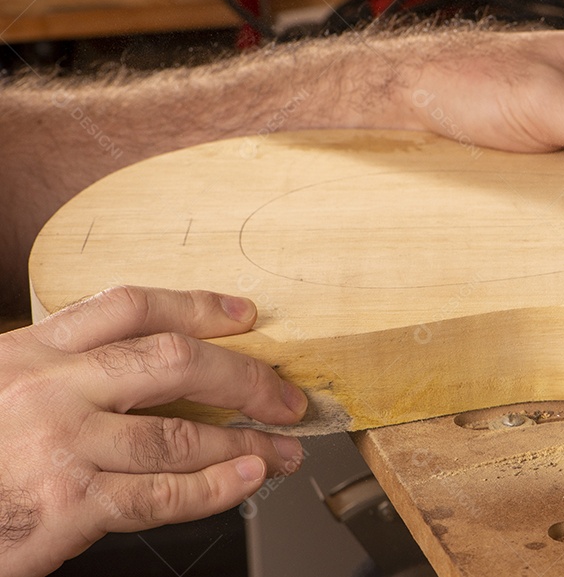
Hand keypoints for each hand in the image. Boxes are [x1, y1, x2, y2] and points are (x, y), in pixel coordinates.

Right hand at [0, 286, 307, 576]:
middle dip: (245, 377)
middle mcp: (48, 388)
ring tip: (283, 448)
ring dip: (247, 441)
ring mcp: (57, 445)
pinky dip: (215, 488)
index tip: (246, 316)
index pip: (130, 306)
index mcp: (31, 350)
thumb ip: (67, 373)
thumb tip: (163, 371)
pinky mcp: (64, 505)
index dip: (198, 305)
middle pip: (173, 361)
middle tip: (287, 395)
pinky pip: (160, 494)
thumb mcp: (3, 389)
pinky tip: (248, 479)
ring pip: (179, 434)